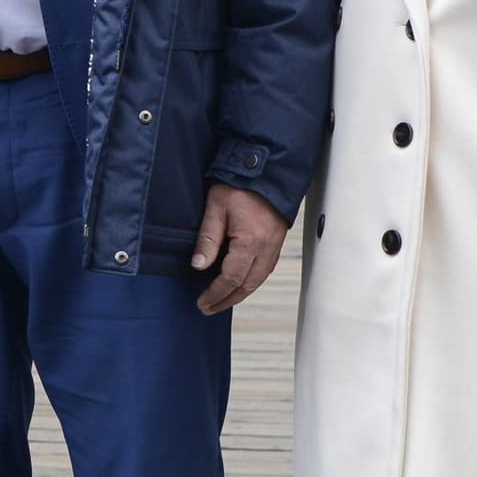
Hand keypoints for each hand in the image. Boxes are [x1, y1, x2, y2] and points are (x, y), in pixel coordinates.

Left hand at [191, 185, 289, 315]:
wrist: (266, 168)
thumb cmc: (239, 184)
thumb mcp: (216, 208)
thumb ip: (208, 238)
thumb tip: (199, 266)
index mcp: (251, 242)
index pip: (231, 278)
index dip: (215, 294)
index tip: (202, 303)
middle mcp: (266, 248)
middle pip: (247, 285)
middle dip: (227, 300)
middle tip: (209, 308)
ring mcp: (275, 246)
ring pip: (258, 280)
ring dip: (240, 293)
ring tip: (222, 301)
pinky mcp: (277, 241)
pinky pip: (266, 269)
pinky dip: (252, 281)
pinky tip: (241, 283)